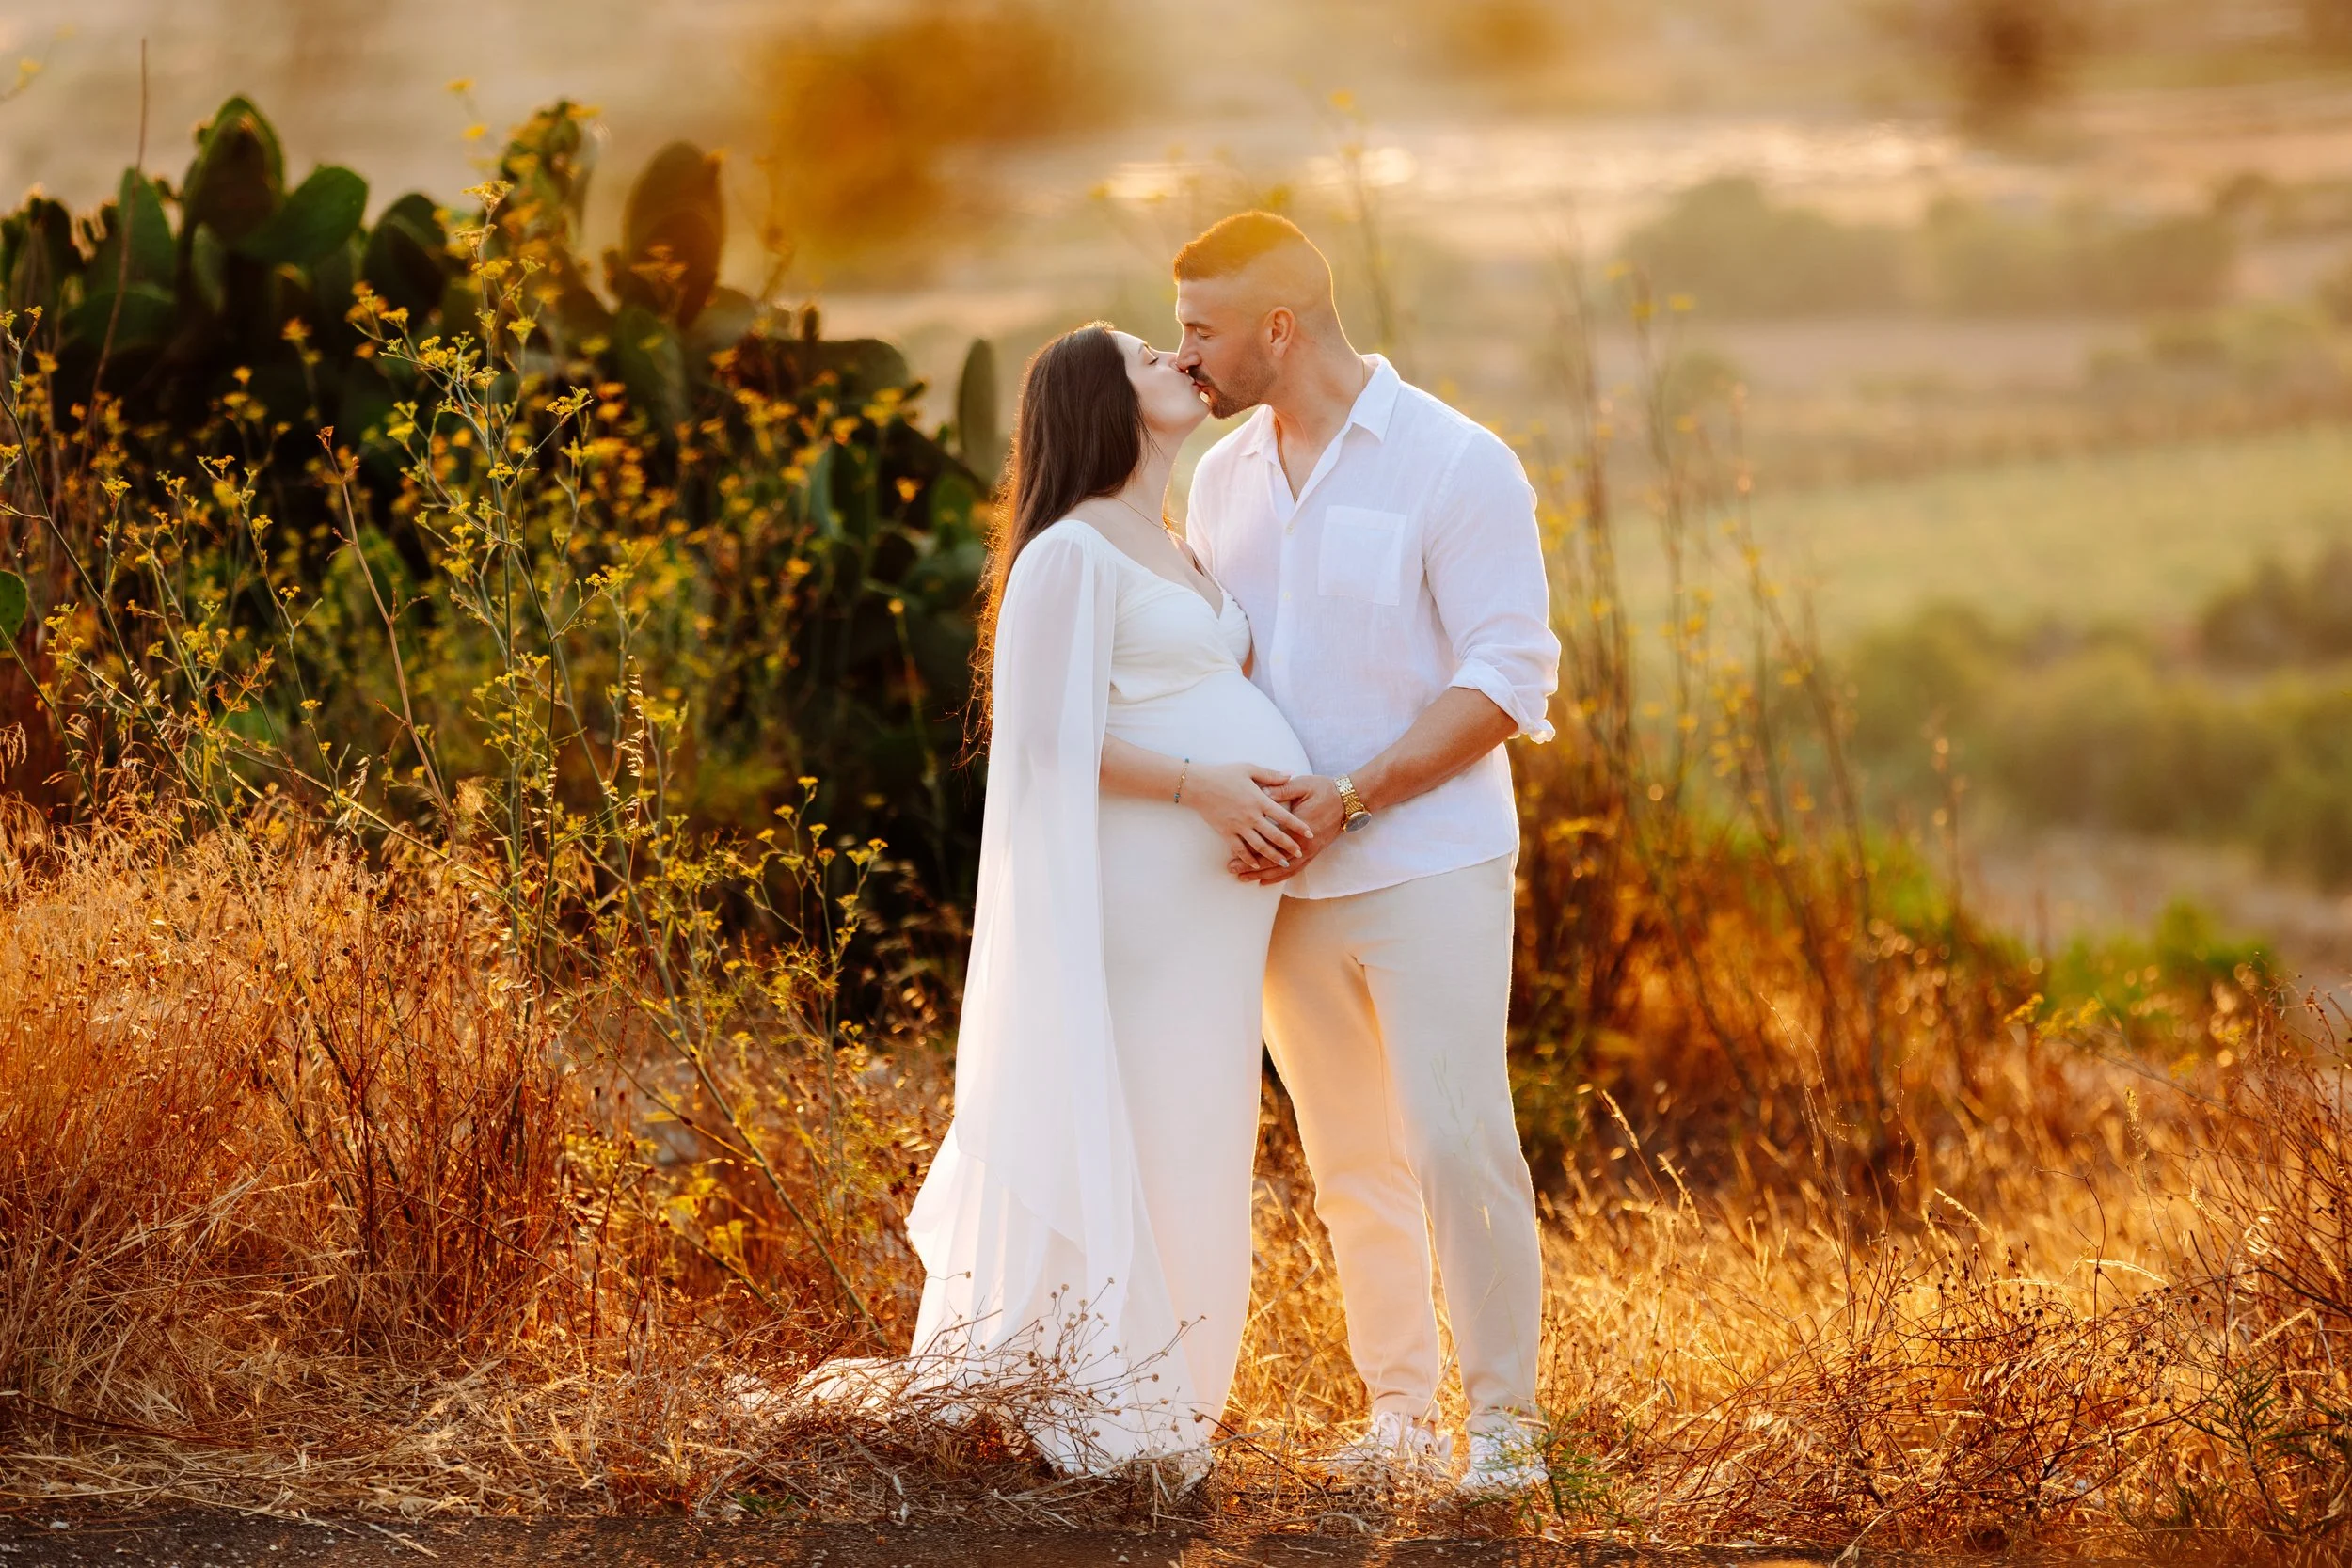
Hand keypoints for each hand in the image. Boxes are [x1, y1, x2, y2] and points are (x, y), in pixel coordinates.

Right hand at [1183, 762, 1312, 866]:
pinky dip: (1249, 859)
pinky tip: (1257, 865)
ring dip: (1273, 856)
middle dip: (1289, 845)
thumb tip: (1291, 774)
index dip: (1298, 825)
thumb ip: (1271, 775)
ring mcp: (1238, 826)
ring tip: (1284, 863)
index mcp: (1259, 800)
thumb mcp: (1249, 769)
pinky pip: (1239, 849)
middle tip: (1301, 853)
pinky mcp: (1226, 832)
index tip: (1309, 833)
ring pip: (1259, 846)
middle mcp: (1251, 816)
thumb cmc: (1224, 774)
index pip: (1283, 816)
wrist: (1198, 785)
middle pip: (1274, 835)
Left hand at [1229, 775, 1344, 882]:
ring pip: (1283, 869)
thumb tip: (1261, 793)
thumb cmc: (1324, 790)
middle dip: (1251, 868)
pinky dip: (1279, 876)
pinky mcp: (1313, 852)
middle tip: (1232, 871)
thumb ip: (1281, 790)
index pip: (1270, 844)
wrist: (1349, 800)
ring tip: (1244, 879)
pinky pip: (1295, 869)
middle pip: (1273, 862)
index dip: (1250, 852)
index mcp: (1297, 827)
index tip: (1232, 856)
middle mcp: (1303, 845)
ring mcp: (1309, 851)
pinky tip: (1266, 880)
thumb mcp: (1302, 785)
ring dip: (1263, 875)